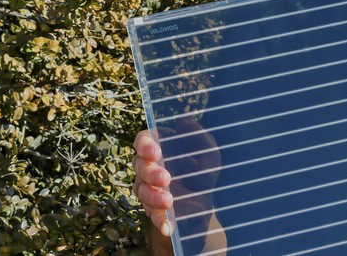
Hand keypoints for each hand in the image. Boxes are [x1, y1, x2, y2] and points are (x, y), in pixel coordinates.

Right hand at [132, 117, 221, 244]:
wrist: (204, 201)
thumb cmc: (203, 170)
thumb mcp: (208, 152)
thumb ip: (197, 136)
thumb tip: (185, 120)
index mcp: (159, 146)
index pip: (142, 140)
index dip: (145, 145)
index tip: (156, 153)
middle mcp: (148, 165)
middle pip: (139, 165)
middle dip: (150, 173)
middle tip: (166, 179)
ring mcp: (147, 188)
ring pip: (141, 190)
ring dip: (153, 196)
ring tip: (169, 201)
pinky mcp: (153, 208)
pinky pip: (151, 214)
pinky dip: (159, 220)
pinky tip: (167, 226)